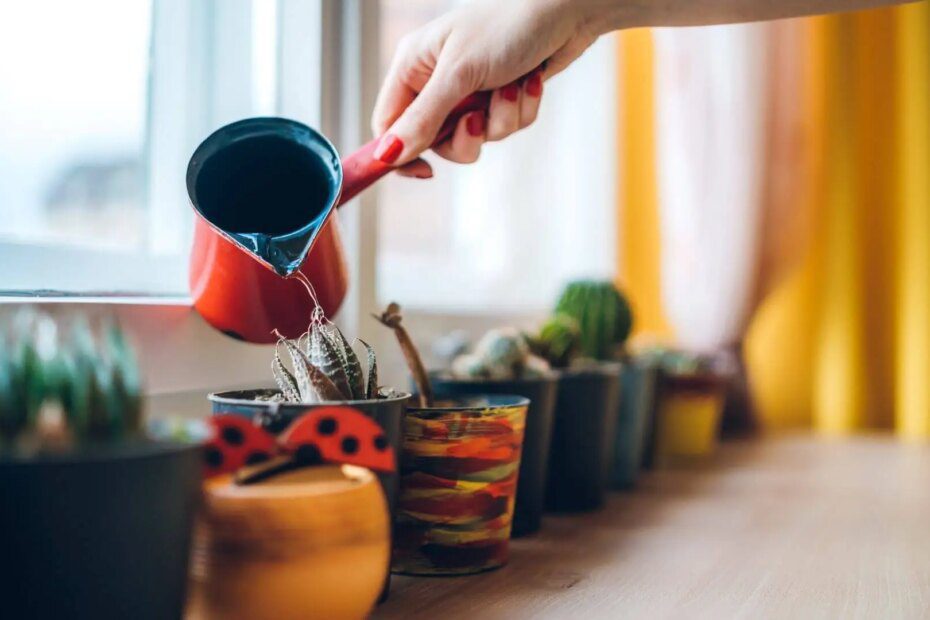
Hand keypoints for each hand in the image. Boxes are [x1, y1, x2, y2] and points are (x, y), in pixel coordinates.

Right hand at [371, 0, 605, 177]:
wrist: (566, 9)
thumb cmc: (507, 27)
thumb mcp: (458, 74)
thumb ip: (423, 118)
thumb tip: (387, 156)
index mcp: (413, 65)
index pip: (389, 124)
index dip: (401, 152)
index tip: (425, 171)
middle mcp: (437, 79)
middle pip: (434, 140)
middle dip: (466, 137)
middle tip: (480, 120)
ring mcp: (470, 90)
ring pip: (475, 138)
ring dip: (500, 120)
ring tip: (512, 87)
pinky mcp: (500, 96)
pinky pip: (503, 127)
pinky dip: (520, 110)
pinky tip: (530, 81)